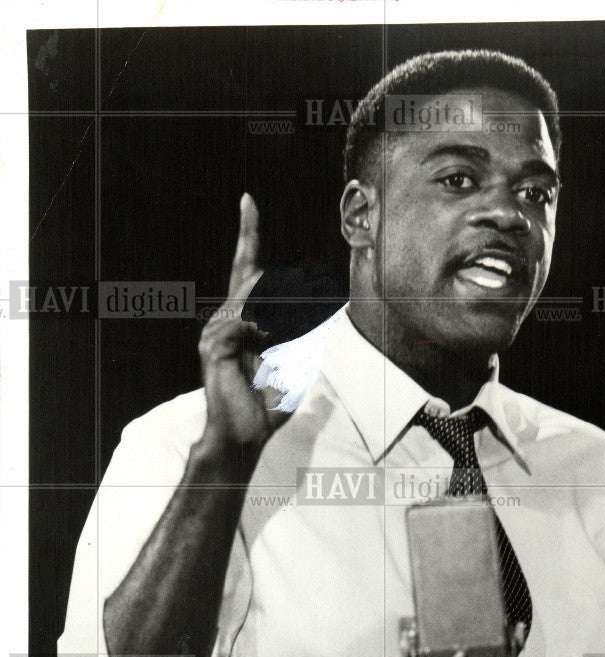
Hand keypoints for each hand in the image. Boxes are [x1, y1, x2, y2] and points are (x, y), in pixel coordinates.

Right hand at [198, 193, 289, 453]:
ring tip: (283, 339)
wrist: (243, 436)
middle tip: (299, 307)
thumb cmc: (265, 407)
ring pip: (251, 299)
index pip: (245, 271)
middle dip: (275, 284)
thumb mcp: (293, 367)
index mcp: (241, 322)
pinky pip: (243, 321)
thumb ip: (302, 342)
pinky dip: (262, 328)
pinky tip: (268, 344)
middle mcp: (224, 321)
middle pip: (250, 279)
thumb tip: (321, 323)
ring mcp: (216, 332)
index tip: (248, 201)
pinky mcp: (213, 346)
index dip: (248, 236)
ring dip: (277, 314)